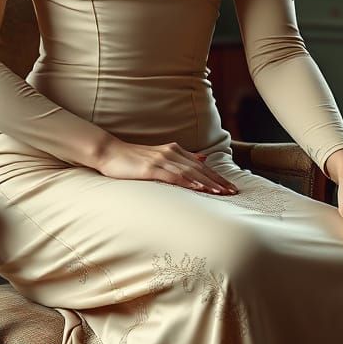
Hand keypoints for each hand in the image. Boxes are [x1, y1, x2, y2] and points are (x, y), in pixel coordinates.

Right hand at [95, 139, 238, 195]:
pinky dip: (188, 181)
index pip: (201, 165)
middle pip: (199, 168)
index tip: (230, 187)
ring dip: (207, 183)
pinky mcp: (151, 168)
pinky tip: (198, 188)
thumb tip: (202, 157)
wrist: (110, 153)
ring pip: (190, 172)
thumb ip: (181, 157)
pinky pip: (173, 175)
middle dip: (217, 181)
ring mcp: (161, 160)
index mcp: (174, 150)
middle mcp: (171, 153)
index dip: (217, 176)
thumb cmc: (133, 158)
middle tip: (233, 192)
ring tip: (221, 193)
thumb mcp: (160, 155)